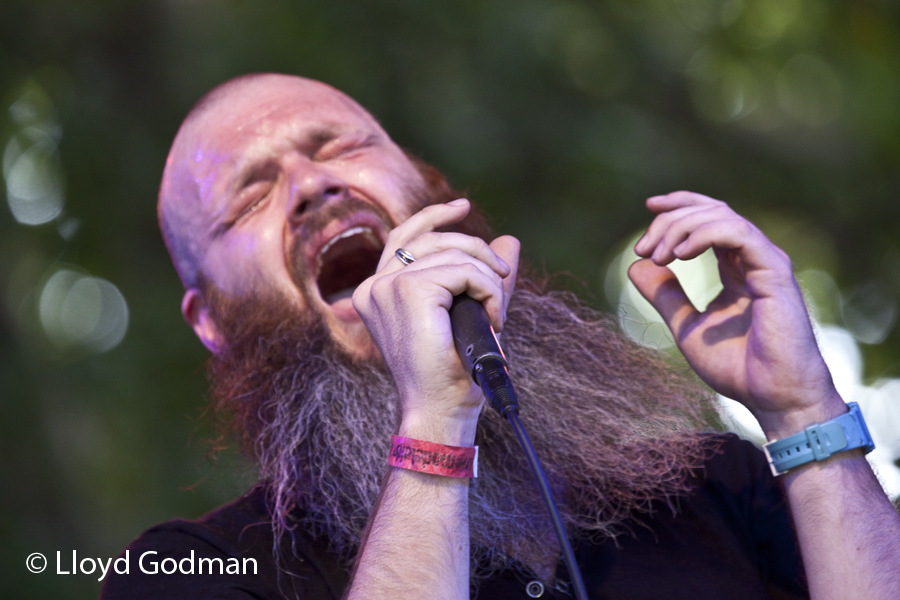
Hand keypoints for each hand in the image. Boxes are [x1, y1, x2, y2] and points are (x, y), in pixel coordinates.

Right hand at [352, 199, 519, 444]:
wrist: (442, 409)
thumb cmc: (452, 373)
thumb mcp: (472, 314)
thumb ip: (485, 277)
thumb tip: (510, 240)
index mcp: (376, 292)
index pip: (403, 237)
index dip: (434, 217)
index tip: (463, 207)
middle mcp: (374, 286)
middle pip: (433, 238)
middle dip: (477, 251)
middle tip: (504, 275)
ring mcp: (386, 287)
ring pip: (454, 254)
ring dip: (488, 280)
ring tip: (497, 314)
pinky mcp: (408, 291)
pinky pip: (463, 270)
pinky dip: (488, 289)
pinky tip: (494, 318)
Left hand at [628, 191, 845, 438]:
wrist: (773, 397)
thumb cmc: (739, 368)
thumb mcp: (687, 327)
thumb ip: (665, 295)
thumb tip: (635, 265)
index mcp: (737, 268)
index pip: (710, 218)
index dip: (680, 206)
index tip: (649, 208)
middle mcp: (754, 259)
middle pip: (713, 211)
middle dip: (672, 219)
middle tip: (644, 248)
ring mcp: (767, 263)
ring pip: (723, 217)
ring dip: (682, 228)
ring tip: (659, 254)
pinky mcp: (775, 272)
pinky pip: (739, 234)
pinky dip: (704, 235)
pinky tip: (680, 254)